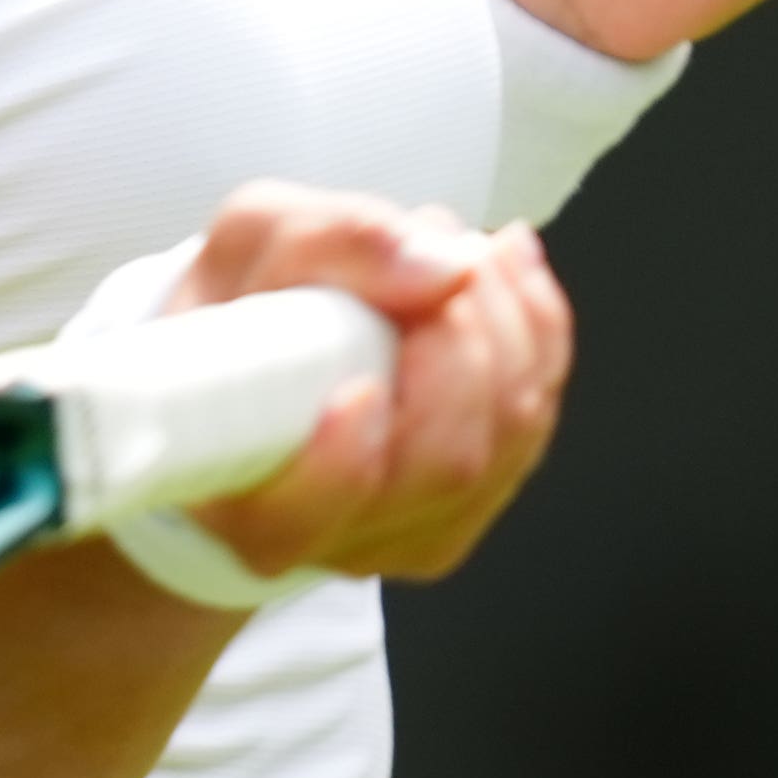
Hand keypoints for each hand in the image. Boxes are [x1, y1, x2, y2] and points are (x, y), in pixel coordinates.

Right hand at [169, 186, 574, 586]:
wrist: (258, 351)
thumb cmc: (243, 307)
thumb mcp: (250, 241)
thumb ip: (332, 244)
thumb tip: (444, 267)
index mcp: (241, 500)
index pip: (300, 517)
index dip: (340, 465)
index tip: (358, 387)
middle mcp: (333, 537)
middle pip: (443, 461)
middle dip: (461, 333)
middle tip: (428, 250)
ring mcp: (413, 533)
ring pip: (507, 437)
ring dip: (506, 319)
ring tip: (460, 252)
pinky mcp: (472, 504)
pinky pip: (535, 420)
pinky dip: (536, 330)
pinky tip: (503, 272)